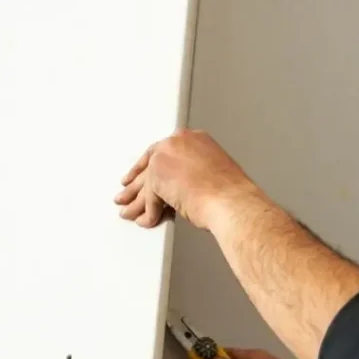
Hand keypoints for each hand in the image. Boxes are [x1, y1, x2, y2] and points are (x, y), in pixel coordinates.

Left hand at [114, 128, 255, 228]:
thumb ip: (192, 173)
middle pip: (150, 165)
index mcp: (195, 138)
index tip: (140, 175)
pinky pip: (149, 198)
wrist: (232, 202)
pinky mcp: (157, 177)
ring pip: (146, 182)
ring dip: (137, 201)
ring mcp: (165, 157)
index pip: (164, 150)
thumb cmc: (232, 193)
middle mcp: (178, 142)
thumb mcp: (214, 172)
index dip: (149, 166)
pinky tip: (146, 220)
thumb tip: (179, 188)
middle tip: (126, 195)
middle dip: (136, 185)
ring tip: (130, 212)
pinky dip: (148, 212)